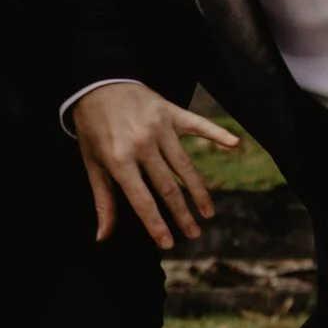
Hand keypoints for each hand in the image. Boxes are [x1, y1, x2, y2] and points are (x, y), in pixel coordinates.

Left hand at [71, 81, 241, 248]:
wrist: (96, 83)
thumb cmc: (93, 129)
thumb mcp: (92, 164)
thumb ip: (103, 200)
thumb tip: (103, 236)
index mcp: (119, 159)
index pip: (142, 200)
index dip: (156, 224)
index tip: (168, 243)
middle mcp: (142, 144)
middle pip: (168, 186)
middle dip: (182, 214)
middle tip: (194, 234)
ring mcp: (159, 127)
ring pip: (185, 165)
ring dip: (199, 191)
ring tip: (208, 213)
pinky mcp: (171, 112)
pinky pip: (198, 125)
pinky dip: (217, 133)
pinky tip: (234, 144)